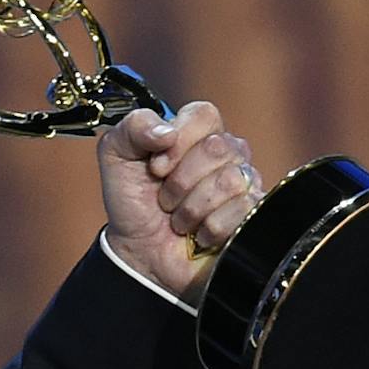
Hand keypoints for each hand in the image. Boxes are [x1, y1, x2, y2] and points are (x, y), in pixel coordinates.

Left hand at [97, 100, 261, 304]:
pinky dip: (210, 228)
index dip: (178, 141)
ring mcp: (242, 183)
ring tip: (179, 219)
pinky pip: (242, 209)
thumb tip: (166, 131)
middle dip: (180, 181)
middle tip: (165, 199)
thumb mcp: (116, 157)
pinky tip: (199, 234)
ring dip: (192, 208)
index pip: (204, 114)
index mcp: (196, 133)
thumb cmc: (133, 203)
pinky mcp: (253, 214)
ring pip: (230, 180)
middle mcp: (225, 154)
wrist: (139, 254)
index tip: (156, 167)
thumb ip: (133, 127)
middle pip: (218, 148)